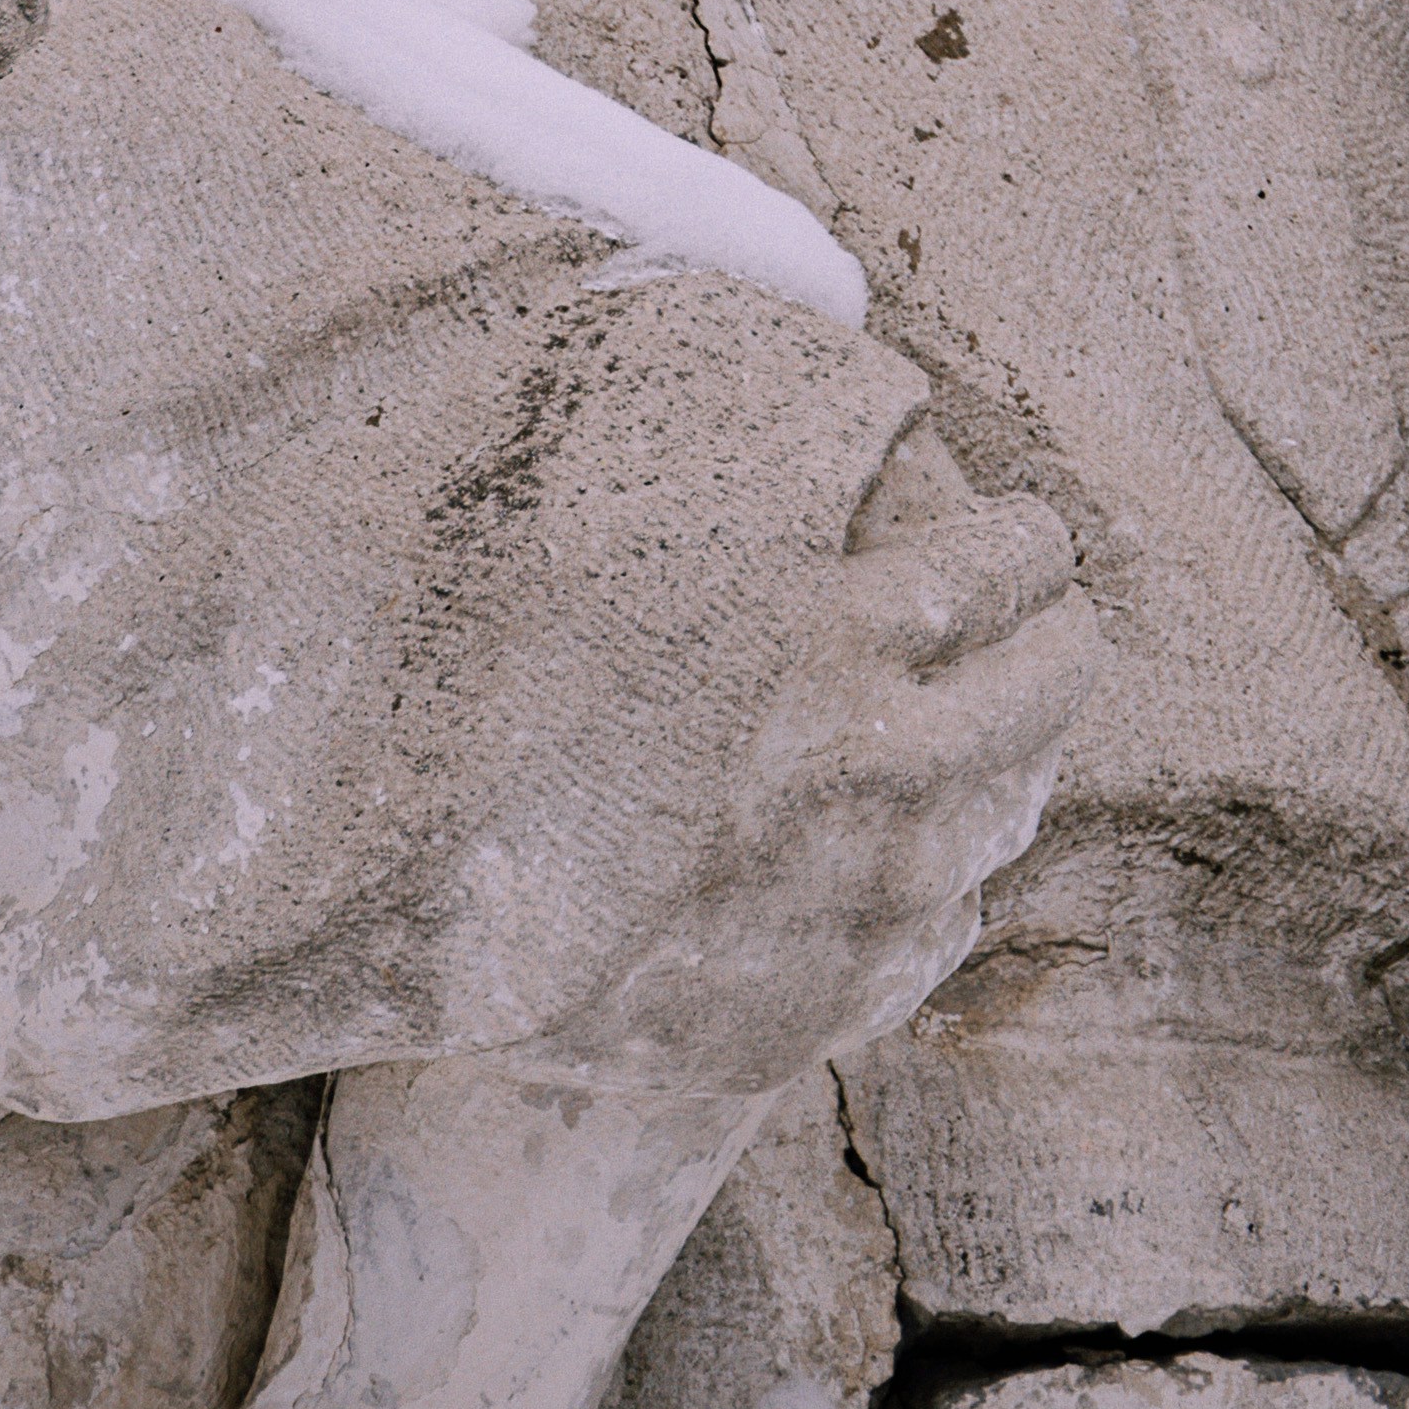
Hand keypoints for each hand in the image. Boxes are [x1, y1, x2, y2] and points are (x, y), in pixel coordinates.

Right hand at [513, 418, 1096, 1096]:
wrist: (355, 884)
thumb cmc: (455, 647)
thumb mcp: (598, 485)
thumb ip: (754, 419)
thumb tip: (882, 397)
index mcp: (832, 634)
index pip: (1017, 558)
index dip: (1019, 530)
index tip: (1008, 526)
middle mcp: (873, 781)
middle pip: (1054, 684)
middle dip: (1047, 628)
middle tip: (1020, 609)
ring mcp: (857, 912)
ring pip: (1014, 809)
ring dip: (997, 751)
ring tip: (949, 718)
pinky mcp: (823, 1012)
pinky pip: (944, 921)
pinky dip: (928, 870)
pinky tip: (870, 838)